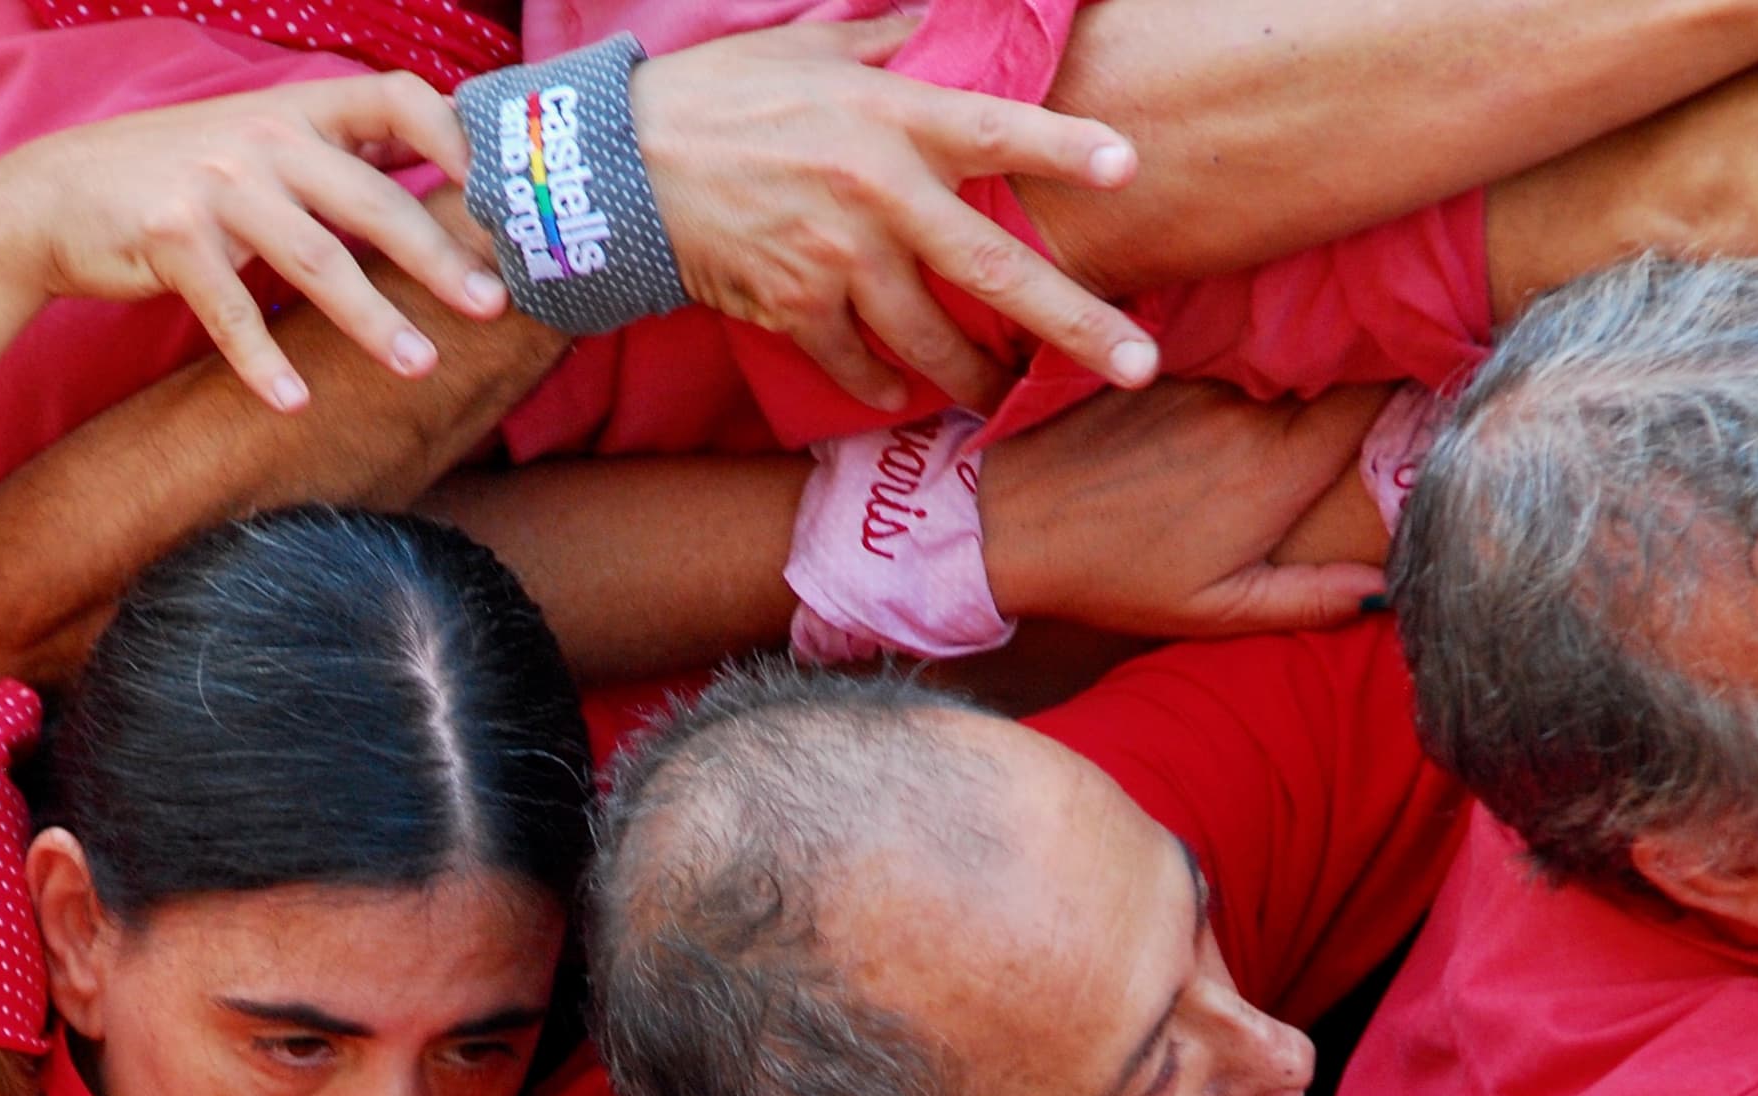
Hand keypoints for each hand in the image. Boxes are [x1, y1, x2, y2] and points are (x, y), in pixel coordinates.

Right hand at [0, 79, 504, 413]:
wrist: (57, 195)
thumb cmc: (174, 175)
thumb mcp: (255, 140)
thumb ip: (333, 153)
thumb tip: (427, 170)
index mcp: (297, 110)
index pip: (398, 100)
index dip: (455, 138)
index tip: (499, 192)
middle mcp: (264, 138)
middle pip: (371, 199)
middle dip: (437, 256)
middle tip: (491, 307)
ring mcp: (217, 186)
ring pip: (315, 260)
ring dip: (371, 321)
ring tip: (418, 367)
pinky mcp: (171, 238)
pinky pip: (231, 311)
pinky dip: (264, 362)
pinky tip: (294, 404)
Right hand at [635, 20, 1152, 412]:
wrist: (620, 170)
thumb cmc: (717, 97)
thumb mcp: (809, 47)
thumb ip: (887, 43)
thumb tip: (937, 22)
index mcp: (890, 117)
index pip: (998, 129)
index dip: (1066, 147)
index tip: (1128, 168)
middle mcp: (875, 194)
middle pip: (993, 270)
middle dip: (1075, 324)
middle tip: (1138, 363)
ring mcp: (834, 261)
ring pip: (929, 338)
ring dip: (971, 375)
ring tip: (998, 392)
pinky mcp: (791, 310)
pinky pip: (855, 365)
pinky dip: (879, 386)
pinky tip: (899, 396)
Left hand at [978, 379, 1392, 635]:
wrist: (1007, 523)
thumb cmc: (1111, 579)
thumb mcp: (1209, 611)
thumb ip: (1304, 600)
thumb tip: (1385, 589)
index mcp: (1273, 473)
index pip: (1375, 400)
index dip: (1414, 382)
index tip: (1438, 378)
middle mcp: (1247, 412)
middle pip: (1337, 363)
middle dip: (1371, 356)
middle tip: (1404, 353)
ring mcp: (1201, 377)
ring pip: (1282, 345)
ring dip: (1308, 348)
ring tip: (1332, 349)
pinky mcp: (1160, 359)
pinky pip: (1227, 340)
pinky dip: (1248, 345)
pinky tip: (1253, 354)